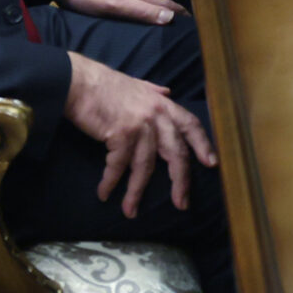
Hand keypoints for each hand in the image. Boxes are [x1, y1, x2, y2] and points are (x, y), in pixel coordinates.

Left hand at [55, 0, 184, 25]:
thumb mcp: (115, 5)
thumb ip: (141, 11)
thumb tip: (170, 18)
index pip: (168, 5)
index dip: (183, 14)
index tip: (199, 26)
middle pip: (162, 4)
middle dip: (177, 14)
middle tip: (190, 28)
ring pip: (150, 5)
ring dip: (163, 14)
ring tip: (171, 25)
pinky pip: (138, 7)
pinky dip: (147, 13)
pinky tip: (143, 19)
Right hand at [63, 52, 216, 217]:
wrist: (81, 82)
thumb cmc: (106, 85)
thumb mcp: (138, 86)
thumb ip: (154, 92)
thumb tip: (168, 92)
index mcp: (164, 104)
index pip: (191, 125)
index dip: (203, 145)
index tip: (212, 164)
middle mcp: (157, 115)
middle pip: (176, 152)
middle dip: (180, 181)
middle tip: (182, 203)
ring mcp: (140, 124)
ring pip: (145, 166)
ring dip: (136, 192)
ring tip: (130, 211)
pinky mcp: (120, 133)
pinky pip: (118, 166)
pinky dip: (110, 182)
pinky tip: (104, 193)